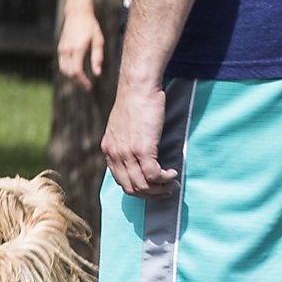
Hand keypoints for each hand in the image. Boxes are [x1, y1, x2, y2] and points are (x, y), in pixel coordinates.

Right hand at [57, 11, 104, 90]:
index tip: (89, 87)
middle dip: (77, 81)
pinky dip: (68, 70)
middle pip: (69, 73)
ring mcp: (62, 49)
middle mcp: (67, 50)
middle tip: (87, 85)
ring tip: (82, 79)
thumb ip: (97, 58)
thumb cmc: (91, 26)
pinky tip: (77, 70)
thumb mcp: (98, 41)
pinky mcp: (60, 48)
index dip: (82, 82)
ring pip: (63, 70)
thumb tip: (97, 74)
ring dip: (72, 77)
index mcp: (78, 49)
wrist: (77, 14)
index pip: (77, 72)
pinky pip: (62, 63)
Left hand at [102, 83, 178, 197]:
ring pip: (143, 185)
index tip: (152, 188)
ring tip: (171, 182)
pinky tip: (173, 173)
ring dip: (160, 188)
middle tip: (165, 189)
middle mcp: (115, 154)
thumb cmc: (135, 102)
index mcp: (108, 149)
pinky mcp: (143, 149)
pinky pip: (153, 174)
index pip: (120, 181)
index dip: (138, 189)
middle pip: (130, 188)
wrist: (138, 87)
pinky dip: (165, 178)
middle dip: (150, 194)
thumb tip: (139, 156)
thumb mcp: (122, 126)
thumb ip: (126, 142)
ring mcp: (127, 153)